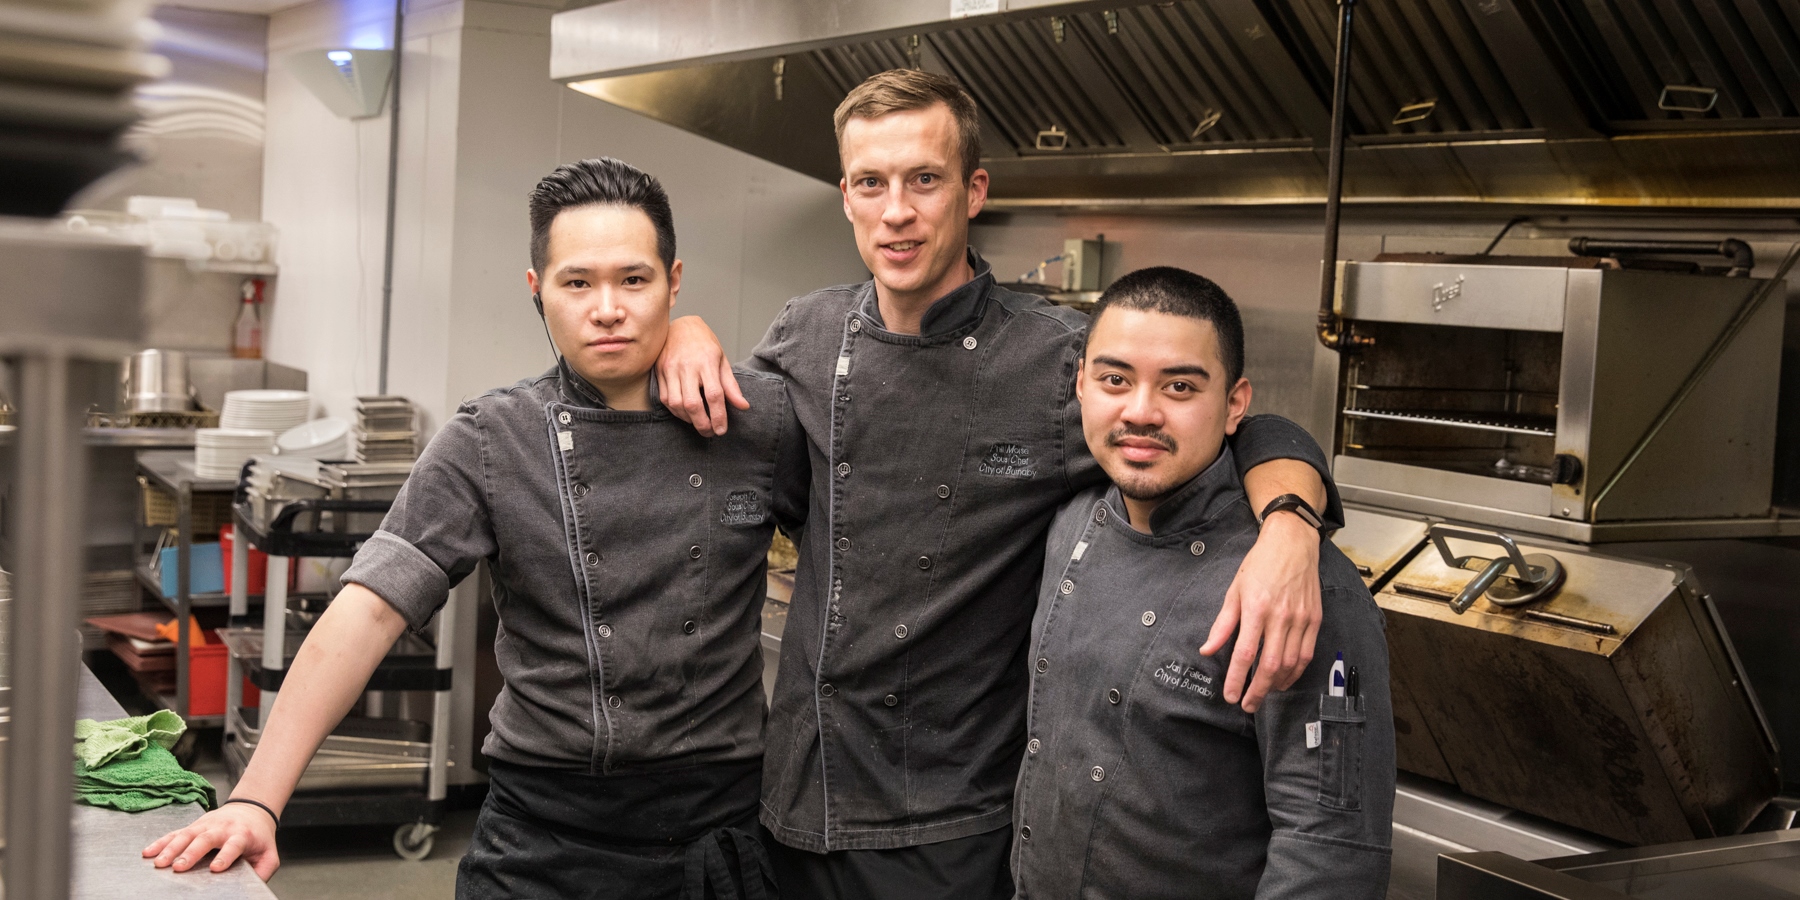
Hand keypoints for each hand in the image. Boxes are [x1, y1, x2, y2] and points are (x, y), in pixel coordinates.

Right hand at [143, 802, 279, 879]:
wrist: (251, 810)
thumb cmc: (258, 837)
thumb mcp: (269, 853)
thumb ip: (264, 870)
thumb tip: (253, 887)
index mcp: (242, 835)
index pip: (234, 845)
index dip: (225, 855)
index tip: (216, 867)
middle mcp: (222, 828)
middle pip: (205, 839)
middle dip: (191, 853)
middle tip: (178, 868)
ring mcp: (206, 825)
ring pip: (186, 835)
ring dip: (171, 849)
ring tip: (158, 863)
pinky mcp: (193, 825)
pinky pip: (174, 833)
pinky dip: (160, 842)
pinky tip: (148, 853)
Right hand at [657, 316, 748, 436]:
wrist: (681, 325)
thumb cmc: (704, 343)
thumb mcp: (722, 360)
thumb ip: (731, 385)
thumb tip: (743, 406)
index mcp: (707, 362)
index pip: (714, 395)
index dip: (718, 416)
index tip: (721, 430)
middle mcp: (687, 366)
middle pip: (693, 404)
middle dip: (702, 424)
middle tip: (709, 433)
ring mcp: (670, 369)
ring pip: (676, 404)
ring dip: (688, 419)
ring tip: (698, 423)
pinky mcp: (659, 371)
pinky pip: (665, 399)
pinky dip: (675, 411)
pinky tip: (685, 413)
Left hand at [1199, 511, 1321, 712]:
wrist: (1292, 543)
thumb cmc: (1260, 565)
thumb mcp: (1234, 590)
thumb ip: (1222, 624)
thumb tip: (1207, 650)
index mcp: (1256, 608)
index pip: (1245, 654)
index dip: (1237, 679)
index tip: (1231, 696)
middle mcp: (1280, 616)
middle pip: (1270, 665)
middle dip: (1258, 691)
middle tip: (1247, 704)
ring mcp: (1301, 619)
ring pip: (1290, 664)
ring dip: (1276, 685)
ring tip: (1263, 693)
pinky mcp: (1314, 619)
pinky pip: (1306, 654)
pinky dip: (1295, 672)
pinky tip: (1283, 679)